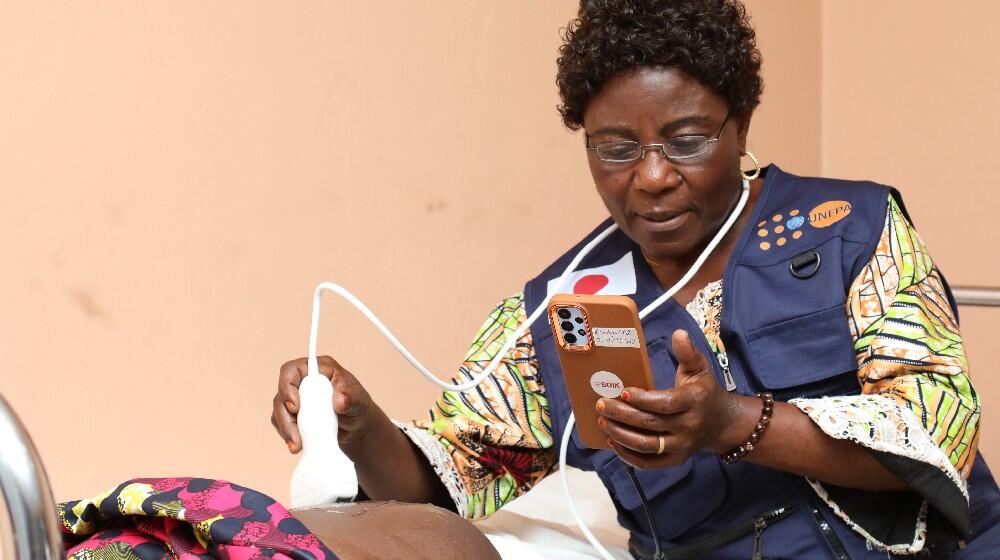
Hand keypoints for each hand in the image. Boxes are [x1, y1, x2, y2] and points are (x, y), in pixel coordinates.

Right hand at [271, 355, 375, 454]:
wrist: (356, 426)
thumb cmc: (357, 405)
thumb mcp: (359, 400)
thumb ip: (351, 398)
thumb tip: (339, 401)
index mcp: (319, 369)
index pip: (293, 370)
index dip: (288, 385)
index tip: (295, 407)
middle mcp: (303, 381)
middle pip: (282, 393)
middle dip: (285, 416)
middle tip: (295, 436)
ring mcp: (297, 398)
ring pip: (280, 411)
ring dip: (286, 429)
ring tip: (297, 446)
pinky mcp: (293, 415)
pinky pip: (283, 424)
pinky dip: (289, 435)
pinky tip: (299, 445)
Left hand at [596, 329, 744, 468]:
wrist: (722, 423)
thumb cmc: (704, 391)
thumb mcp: (700, 369)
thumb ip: (688, 353)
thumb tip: (678, 334)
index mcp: (694, 401)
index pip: (665, 403)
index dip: (643, 399)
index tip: (623, 391)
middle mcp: (688, 426)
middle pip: (649, 424)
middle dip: (622, 415)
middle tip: (601, 404)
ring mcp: (682, 446)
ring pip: (646, 446)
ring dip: (620, 435)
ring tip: (602, 422)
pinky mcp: (675, 460)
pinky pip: (648, 463)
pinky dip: (628, 455)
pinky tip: (613, 441)